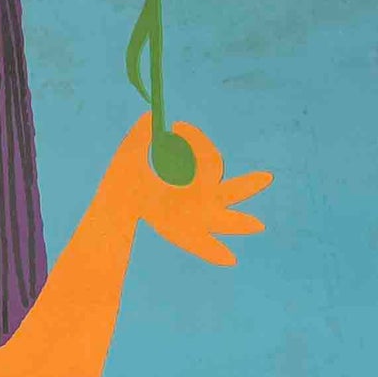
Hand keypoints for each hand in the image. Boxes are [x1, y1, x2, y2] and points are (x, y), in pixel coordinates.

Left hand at [119, 115, 268, 267]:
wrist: (109, 203)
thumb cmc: (121, 181)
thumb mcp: (132, 154)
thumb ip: (143, 136)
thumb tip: (150, 116)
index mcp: (188, 180)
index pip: (207, 161)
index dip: (196, 142)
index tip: (178, 127)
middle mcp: (196, 200)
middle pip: (229, 191)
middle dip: (248, 185)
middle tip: (268, 176)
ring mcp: (193, 219)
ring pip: (224, 220)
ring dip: (239, 223)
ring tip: (258, 224)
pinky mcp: (181, 233)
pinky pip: (200, 244)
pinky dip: (213, 252)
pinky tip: (231, 260)